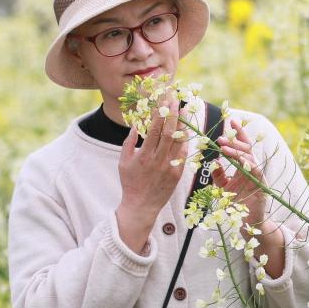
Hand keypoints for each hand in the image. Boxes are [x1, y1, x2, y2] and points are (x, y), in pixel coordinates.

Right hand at [118, 90, 189, 219]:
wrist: (141, 205)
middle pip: (169, 132)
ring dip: (182, 125)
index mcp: (144, 156)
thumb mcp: (123, 162)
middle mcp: (158, 160)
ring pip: (179, 141)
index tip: (163, 102)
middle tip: (176, 101)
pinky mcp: (177, 174)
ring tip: (184, 112)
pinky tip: (185, 131)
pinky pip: (183, 154)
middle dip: (173, 114)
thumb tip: (134, 125)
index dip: (160, 114)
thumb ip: (128, 143)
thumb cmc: (130, 182)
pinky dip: (184, 141)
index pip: (154, 130)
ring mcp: (170, 167)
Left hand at [212, 117, 266, 227]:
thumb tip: (214, 161)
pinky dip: (248, 164)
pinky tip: (240, 160)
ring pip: (250, 158)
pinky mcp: (262, 186)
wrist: (247, 224)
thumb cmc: (236, 205)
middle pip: (247, 149)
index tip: (231, 120)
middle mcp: (252, 170)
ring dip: (237, 151)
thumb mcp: (223, 188)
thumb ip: (218, 175)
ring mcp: (258, 177)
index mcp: (244, 168)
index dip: (239, 133)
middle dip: (235, 141)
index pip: (243, 146)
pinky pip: (256, 171)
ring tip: (224, 148)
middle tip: (220, 137)